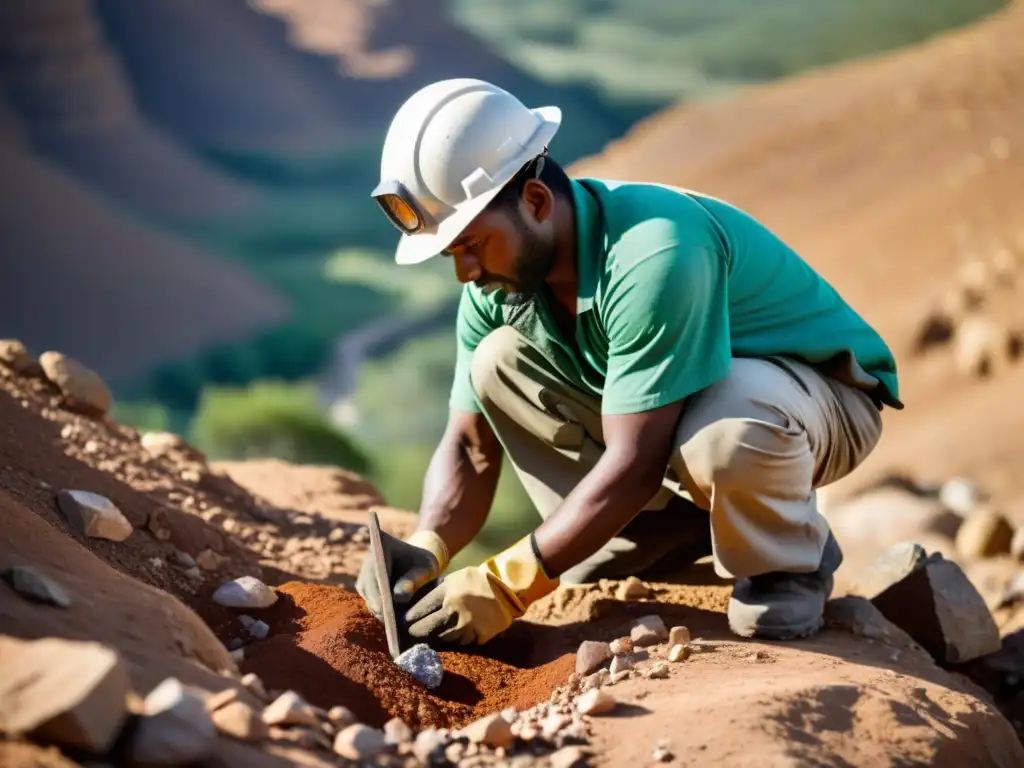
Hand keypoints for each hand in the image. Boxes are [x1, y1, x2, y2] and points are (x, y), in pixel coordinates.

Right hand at [355, 529, 448, 619]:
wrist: (418, 562)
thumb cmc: (424, 562)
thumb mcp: (426, 566)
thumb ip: (415, 578)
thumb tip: (398, 596)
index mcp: (380, 548)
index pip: (374, 572)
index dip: (377, 592)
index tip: (384, 609)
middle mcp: (367, 563)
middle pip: (369, 590)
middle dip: (379, 608)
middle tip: (390, 628)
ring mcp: (365, 578)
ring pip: (370, 601)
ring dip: (381, 614)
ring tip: (393, 632)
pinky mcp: (368, 592)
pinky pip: (373, 606)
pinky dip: (383, 616)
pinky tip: (395, 628)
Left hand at [404, 533, 558, 645]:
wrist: (507, 587)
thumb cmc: (475, 581)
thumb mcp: (454, 579)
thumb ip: (436, 592)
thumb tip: (413, 607)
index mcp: (447, 592)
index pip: (420, 609)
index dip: (409, 618)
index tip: (402, 623)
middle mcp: (454, 609)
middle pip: (426, 627)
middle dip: (415, 633)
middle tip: (408, 636)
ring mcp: (467, 624)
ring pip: (442, 639)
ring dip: (433, 640)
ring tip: (426, 641)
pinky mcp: (478, 635)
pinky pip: (461, 643)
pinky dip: (455, 642)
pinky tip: (450, 640)